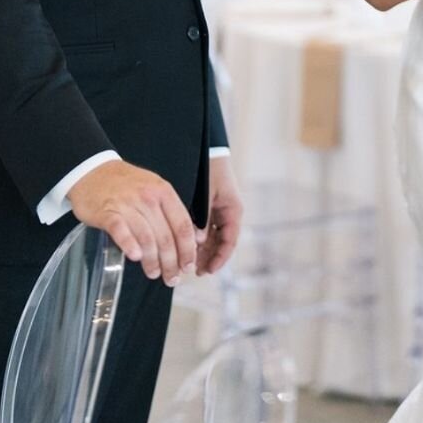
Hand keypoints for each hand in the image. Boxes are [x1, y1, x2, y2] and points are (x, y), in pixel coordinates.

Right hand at [69, 159, 196, 285]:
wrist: (93, 171)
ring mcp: (128, 204)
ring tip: (154, 274)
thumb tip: (191, 239)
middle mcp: (149, 198)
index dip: (188, 249)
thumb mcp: (154, 189)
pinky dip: (130, 245)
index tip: (189, 266)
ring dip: (152, 260)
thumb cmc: (127, 185)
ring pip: (146, 237)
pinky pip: (121, 230)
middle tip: (172, 278)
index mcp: (164, 192)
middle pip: (166, 235)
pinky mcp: (107, 212)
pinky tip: (135, 258)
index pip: (182, 225)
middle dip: (172, 262)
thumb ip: (170, 211)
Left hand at [196, 156, 242, 275]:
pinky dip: (200, 239)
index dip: (220, 258)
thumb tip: (198, 242)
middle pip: (222, 242)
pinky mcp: (211, 207)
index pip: (230, 241)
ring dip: (204, 251)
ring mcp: (220, 210)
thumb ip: (203, 219)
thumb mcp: (207, 195)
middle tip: (196, 272)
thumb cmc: (209, 170)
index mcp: (233, 210)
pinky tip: (190, 247)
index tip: (209, 270)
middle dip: (210, 258)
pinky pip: (208, 228)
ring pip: (214, 237)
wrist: (208, 150)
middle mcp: (229, 213)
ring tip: (191, 263)